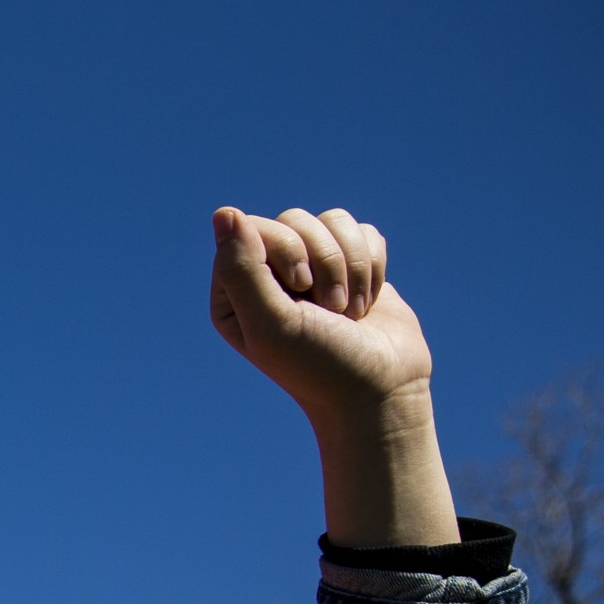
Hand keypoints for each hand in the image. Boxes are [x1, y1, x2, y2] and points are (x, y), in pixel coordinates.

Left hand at [210, 205, 455, 547]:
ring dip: (350, 266)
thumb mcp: (271, 322)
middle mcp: (268, 276)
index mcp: (234, 292)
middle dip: (323, 261)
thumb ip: (242, 269)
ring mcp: (312, 268)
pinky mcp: (351, 265)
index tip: (298, 290)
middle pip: (294, 219)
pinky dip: (373, 265)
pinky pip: (363, 231)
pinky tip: (366, 302)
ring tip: (347, 311)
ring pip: (332, 220)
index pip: (252, 228)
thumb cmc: (319, 365)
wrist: (379, 390)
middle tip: (327, 309)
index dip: (286, 249)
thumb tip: (224, 212)